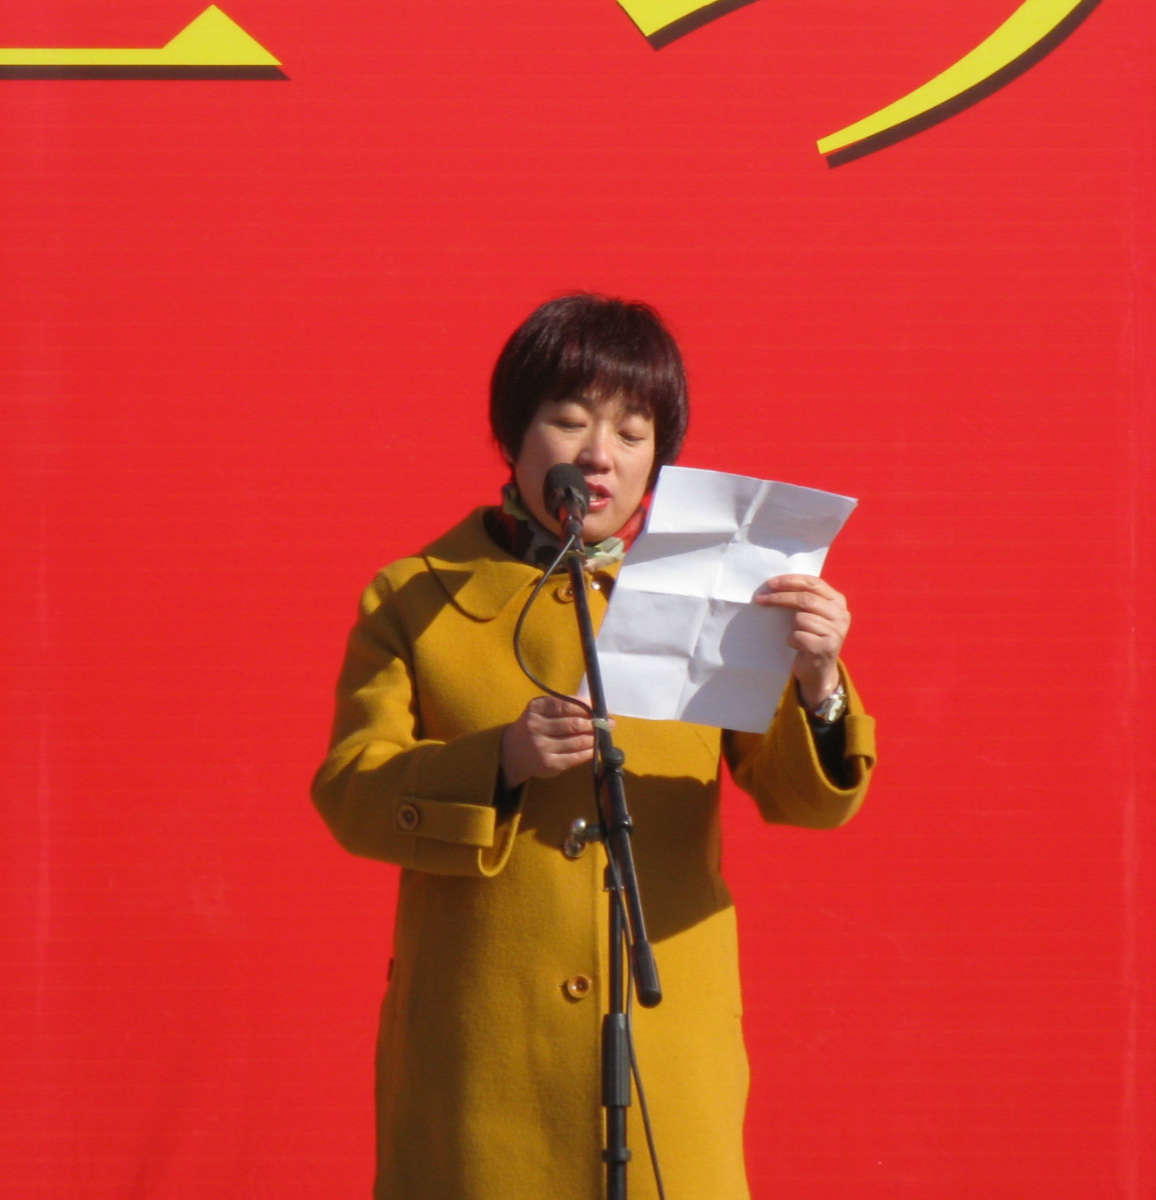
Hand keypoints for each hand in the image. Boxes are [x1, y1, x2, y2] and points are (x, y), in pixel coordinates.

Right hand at [501, 696, 596, 787]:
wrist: (512, 753)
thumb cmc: (534, 726)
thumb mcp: (541, 710)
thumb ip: (563, 705)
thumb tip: (595, 706)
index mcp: (536, 708)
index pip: (567, 705)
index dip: (588, 707)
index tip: (601, 708)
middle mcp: (536, 727)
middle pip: (574, 724)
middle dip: (595, 723)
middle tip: (609, 722)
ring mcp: (542, 747)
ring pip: (577, 741)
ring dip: (595, 737)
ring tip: (603, 734)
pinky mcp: (549, 764)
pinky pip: (576, 757)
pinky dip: (589, 752)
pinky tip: (595, 747)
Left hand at [754, 575, 849, 709]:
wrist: (819, 670)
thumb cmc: (811, 637)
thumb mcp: (812, 614)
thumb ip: (803, 598)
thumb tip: (774, 584)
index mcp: (838, 601)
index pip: (814, 583)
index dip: (791, 581)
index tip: (770, 583)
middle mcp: (841, 615)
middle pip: (805, 599)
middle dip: (780, 597)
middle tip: (760, 599)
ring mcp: (836, 633)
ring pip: (800, 619)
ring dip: (790, 627)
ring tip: (796, 635)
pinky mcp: (826, 649)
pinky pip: (798, 636)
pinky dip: (792, 641)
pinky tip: (798, 647)